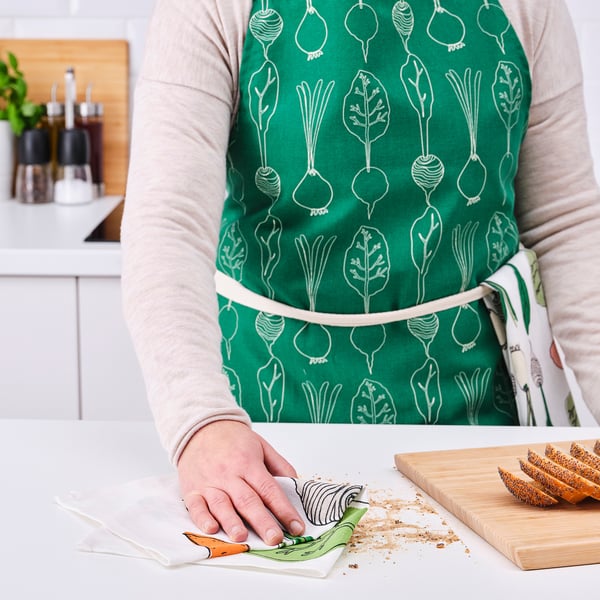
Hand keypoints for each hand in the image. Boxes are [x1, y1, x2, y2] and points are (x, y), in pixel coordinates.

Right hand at [178, 420, 304, 545]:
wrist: (201, 428)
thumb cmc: (233, 440)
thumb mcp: (261, 445)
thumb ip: (279, 466)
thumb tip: (296, 485)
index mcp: (248, 463)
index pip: (269, 489)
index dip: (284, 509)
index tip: (296, 527)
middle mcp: (229, 474)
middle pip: (247, 500)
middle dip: (262, 522)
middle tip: (274, 539)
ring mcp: (210, 483)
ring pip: (222, 505)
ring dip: (231, 522)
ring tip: (242, 538)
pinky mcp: (192, 490)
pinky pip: (196, 506)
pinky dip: (203, 519)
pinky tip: (211, 529)